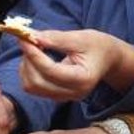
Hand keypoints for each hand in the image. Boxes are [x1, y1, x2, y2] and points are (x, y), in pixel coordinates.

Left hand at [18, 29, 133, 101]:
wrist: (108, 59)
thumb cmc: (98, 46)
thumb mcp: (81, 37)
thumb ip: (57, 38)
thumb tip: (33, 36)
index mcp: (83, 79)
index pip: (50, 71)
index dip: (34, 55)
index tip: (25, 38)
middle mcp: (74, 93)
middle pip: (37, 83)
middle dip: (29, 61)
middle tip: (29, 41)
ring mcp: (65, 97)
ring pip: (32, 87)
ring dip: (26, 66)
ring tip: (35, 48)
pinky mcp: (57, 96)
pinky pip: (34, 88)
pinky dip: (29, 71)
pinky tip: (37, 57)